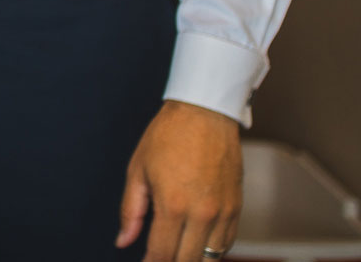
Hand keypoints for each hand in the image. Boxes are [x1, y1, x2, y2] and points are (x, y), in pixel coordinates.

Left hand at [117, 99, 242, 260]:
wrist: (204, 113)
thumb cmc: (167, 136)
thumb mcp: (138, 170)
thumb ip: (131, 210)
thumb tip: (123, 241)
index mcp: (173, 205)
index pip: (162, 254)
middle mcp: (202, 214)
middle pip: (187, 261)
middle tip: (159, 259)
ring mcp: (223, 212)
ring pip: (211, 258)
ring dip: (193, 259)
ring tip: (177, 253)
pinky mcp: (237, 207)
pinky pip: (227, 243)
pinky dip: (213, 250)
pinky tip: (198, 246)